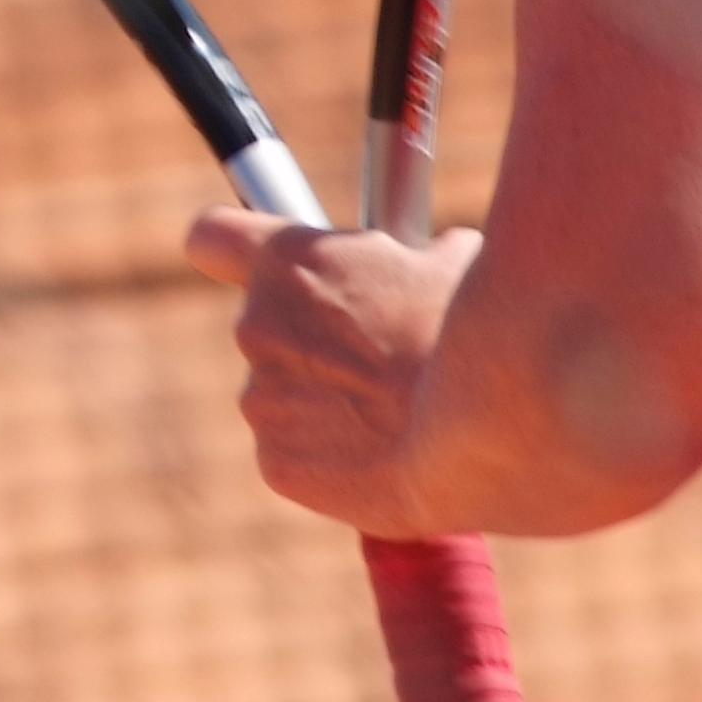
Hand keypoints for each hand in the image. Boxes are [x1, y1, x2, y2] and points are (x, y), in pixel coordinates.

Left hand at [183, 210, 481, 540]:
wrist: (491, 427)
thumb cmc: (476, 330)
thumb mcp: (449, 261)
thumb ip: (409, 256)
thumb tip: (430, 258)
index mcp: (287, 262)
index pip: (210, 236)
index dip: (233, 250)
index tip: (256, 266)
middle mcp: (257, 326)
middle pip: (265, 327)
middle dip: (311, 340)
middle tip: (374, 356)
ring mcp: (261, 400)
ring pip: (283, 395)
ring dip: (324, 400)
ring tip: (394, 412)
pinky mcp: (275, 465)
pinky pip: (296, 454)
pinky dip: (331, 458)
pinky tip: (384, 455)